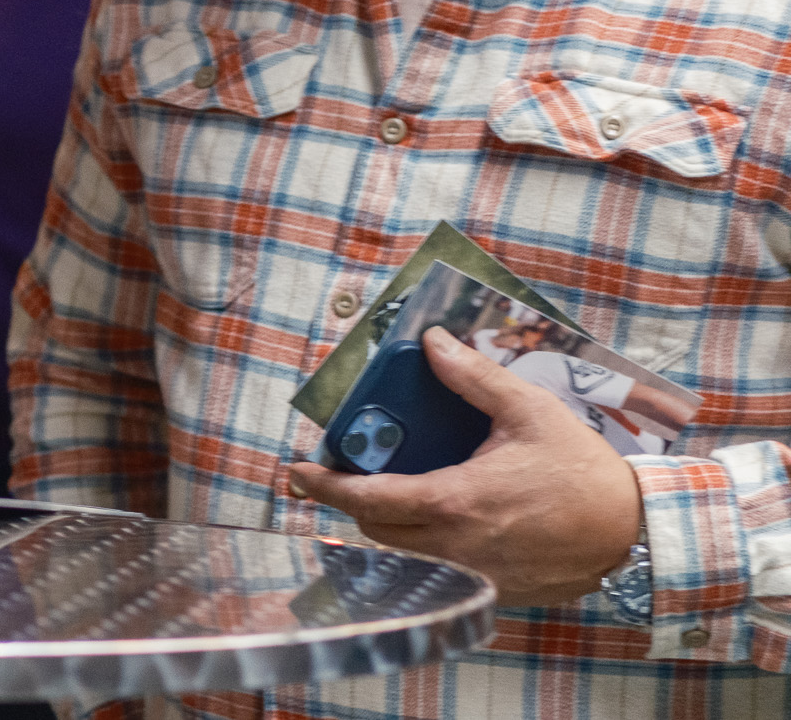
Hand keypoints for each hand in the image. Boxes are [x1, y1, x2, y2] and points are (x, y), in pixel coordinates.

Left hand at [288, 327, 641, 606]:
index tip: (296, 470)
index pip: (366, 499)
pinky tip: (433, 522)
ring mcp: (472, 574)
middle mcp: (454, 545)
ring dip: (385, 526)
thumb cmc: (582, 471)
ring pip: (402, 555)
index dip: (324, 485)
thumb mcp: (527, 411)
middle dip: (353, 501)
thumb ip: (473, 377)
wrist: (635, 532)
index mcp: (453, 502)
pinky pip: (437, 572)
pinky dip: (421, 549)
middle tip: (342, 472)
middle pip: (375, 529)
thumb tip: (434, 342)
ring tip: (383, 492)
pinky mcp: (492, 590)